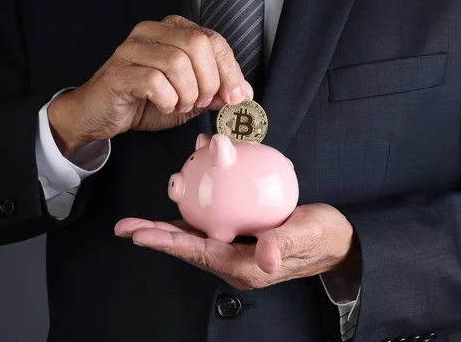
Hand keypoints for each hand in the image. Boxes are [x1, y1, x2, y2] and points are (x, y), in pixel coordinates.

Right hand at [48, 15, 252, 154]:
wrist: (100, 114)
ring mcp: (132, 49)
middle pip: (198, 45)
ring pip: (177, 63)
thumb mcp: (190, 97)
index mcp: (173, 31)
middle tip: (202, 102)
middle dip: (209, 81)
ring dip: (188, 93)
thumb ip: (215, 92)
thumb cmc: (145, 101)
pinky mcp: (119, 72)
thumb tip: (243, 92)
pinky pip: (155, 81)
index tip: (236, 96)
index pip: (214, 40)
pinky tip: (165, 105)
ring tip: (181, 104)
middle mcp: (152, 32)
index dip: (230, 70)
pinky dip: (168, 100)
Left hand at [114, 204, 359, 289]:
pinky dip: (196, 210)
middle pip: (187, 246)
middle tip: (126, 226)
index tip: (140, 234)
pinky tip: (187, 195)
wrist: (334, 241)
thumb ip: (284, 244)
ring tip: (140, 218)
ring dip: (168, 224)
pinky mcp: (240, 237)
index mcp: (245, 266)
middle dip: (156, 236)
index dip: (168, 242)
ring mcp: (235, 249)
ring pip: (194, 236)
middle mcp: (234, 260)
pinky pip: (211, 225)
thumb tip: (264, 256)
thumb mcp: (307, 236)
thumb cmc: (321, 238)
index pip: (199, 252)